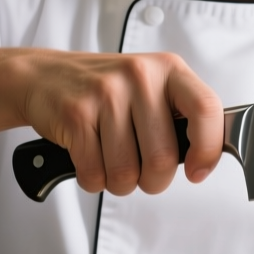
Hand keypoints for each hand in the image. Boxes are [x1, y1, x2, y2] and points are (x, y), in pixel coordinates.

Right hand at [20, 51, 223, 195]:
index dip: (208, 149)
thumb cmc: (106, 91)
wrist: (44, 76)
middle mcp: (140, 77)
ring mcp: (106, 93)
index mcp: (169, 70)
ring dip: (120, 183)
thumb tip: (207, 159)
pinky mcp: (76, 114)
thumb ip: (181, 118)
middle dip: (153, 181)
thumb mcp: (151, 88)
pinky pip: (95, 173)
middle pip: (163, 158)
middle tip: (142, 173)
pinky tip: (90, 159)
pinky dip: (94, 180)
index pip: (206, 109)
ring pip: (127, 172)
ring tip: (112, 162)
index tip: (198, 172)